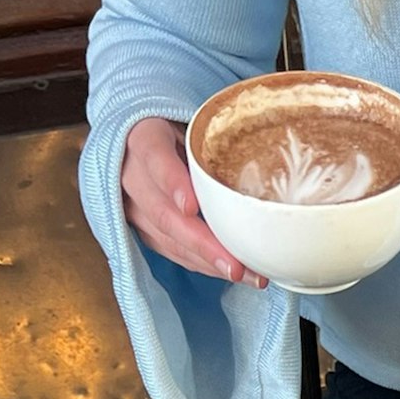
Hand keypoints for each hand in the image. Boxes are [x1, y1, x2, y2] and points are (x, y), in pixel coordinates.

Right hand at [119, 116, 266, 286]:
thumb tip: (268, 157)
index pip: (155, 158)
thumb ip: (213, 137)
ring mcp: (133, 206)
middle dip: (201, 243)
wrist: (141, 141)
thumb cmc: (179, 130)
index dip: (172, 183)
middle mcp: (132, 175)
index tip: (191, 207)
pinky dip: (203, 264)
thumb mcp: (191, 123)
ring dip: (207, 262)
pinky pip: (171, 251)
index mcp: (144, 138)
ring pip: (167, 239)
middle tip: (235, 265)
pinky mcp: (142, 228)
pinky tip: (232, 272)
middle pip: (163, 213)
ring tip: (245, 275)